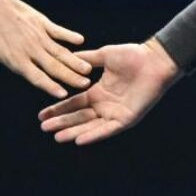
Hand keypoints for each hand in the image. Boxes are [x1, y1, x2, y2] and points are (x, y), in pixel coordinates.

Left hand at [0, 0, 91, 97]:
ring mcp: (37, 34)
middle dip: (70, 76)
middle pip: (53, 66)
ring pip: (59, 50)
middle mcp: (30, 48)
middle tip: (86, 85)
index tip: (63, 94)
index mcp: (15, 58)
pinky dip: (68, 35)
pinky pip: (57, 30)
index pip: (36, 76)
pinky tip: (80, 40)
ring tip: (87, 69)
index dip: (50, 85)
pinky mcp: (40, 21)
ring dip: (73, 60)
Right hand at [38, 39, 179, 144]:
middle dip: (61, 123)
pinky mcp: (126, 119)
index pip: (73, 104)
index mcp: (98, 92)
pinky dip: (93, 135)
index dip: (58, 109)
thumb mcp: (103, 56)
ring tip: (56, 137)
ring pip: (90, 126)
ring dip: (73, 132)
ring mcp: (115, 113)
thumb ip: (86, 60)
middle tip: (44, 128)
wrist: (154, 60)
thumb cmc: (132, 55)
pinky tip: (79, 140)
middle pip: (78, 117)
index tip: (41, 115)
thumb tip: (67, 57)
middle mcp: (105, 105)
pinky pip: (107, 129)